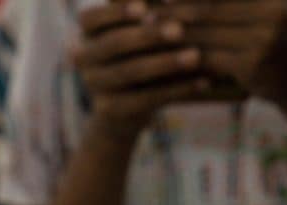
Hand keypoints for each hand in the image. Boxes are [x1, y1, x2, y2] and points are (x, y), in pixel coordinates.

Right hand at [74, 1, 209, 139]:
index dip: (117, 11)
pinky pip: (146, 99)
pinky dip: (177, 90)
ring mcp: (94, 85)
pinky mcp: (111, 110)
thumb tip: (173, 0)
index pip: (93, 16)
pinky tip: (203, 82)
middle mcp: (83, 57)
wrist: (123, 111)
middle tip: (179, 30)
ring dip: (166, 63)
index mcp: (87, 30)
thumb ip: (149, 14)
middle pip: (115, 43)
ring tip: (196, 56)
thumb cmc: (139, 55)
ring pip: (130, 72)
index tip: (145, 7)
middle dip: (148, 35)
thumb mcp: (139, 30)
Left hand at [150, 0, 286, 106]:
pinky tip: (164, 55)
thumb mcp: (263, 8)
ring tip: (146, 27)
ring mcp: (265, 36)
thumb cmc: (275, 39)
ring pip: (204, 29)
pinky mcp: (253, 63)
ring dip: (171, 29)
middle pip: (208, 4)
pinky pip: (208, 56)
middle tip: (142, 6)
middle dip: (172, 4)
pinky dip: (184, 55)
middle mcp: (272, 8)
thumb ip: (231, 0)